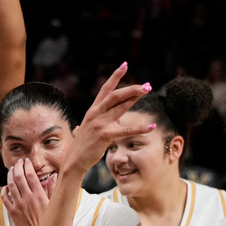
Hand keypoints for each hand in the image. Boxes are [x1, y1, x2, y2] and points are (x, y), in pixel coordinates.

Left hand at [2, 159, 48, 225]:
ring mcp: (18, 205)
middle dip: (18, 166)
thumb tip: (54, 176)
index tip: (27, 161)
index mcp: (39, 195)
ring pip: (11, 185)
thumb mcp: (53, 204)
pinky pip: (5, 198)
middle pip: (19, 177)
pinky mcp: (12, 212)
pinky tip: (6, 186)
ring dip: (10, 175)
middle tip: (18, 163)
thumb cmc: (47, 222)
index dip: (27, 165)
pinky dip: (4, 190)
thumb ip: (52, 189)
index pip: (31, 175)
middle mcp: (28, 198)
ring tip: (11, 170)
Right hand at [64, 62, 153, 176]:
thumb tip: (110, 118)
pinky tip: (152, 127)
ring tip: (148, 91)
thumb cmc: (83, 146)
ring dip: (135, 97)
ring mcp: (100, 124)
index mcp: (93, 111)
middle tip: (146, 85)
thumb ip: (100, 120)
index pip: (105, 89)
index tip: (125, 65)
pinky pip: (126, 130)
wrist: (74, 161)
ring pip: (121, 106)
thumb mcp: (89, 128)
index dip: (115, 76)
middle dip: (131, 88)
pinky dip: (141, 128)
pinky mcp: (106, 135)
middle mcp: (95, 114)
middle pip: (116, 95)